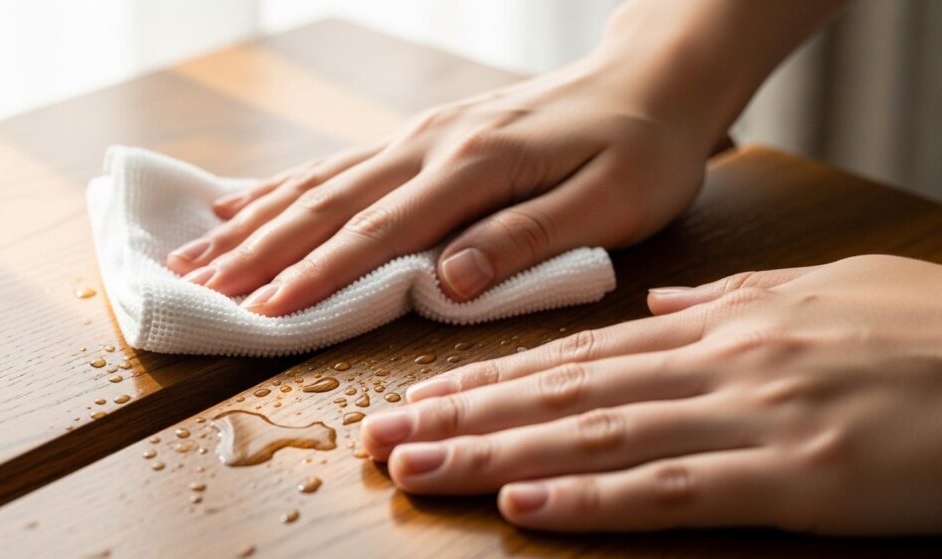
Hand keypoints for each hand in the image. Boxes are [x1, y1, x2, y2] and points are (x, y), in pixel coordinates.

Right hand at [165, 57, 711, 314]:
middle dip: (260, 251)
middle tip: (197, 289)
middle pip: (329, 204)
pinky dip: (284, 187)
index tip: (259, 312)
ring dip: (256, 221)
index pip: (379, 232)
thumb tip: (446, 279)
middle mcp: (433, 145)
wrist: (652, 79)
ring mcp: (422, 135)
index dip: (316, 276)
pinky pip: (340, 163)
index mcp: (475, 167)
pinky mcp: (425, 136)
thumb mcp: (610, 202)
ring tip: (196, 253)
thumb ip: (525, 239)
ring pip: (321, 182)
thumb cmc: (642, 149)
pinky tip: (243, 202)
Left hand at [360, 255, 941, 534]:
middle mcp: (714, 364)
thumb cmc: (924, 336)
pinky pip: (673, 489)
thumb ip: (729, 304)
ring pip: (594, 436)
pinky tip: (526, 504)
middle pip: (561, 394)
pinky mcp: (792, 476)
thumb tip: (659, 309)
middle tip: (383, 437)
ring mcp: (748, 417)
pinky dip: (593, 498)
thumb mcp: (821, 296)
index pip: (574, 356)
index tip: (424, 396)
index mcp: (718, 327)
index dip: (491, 378)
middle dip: (464, 416)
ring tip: (419, 468)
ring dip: (496, 454)